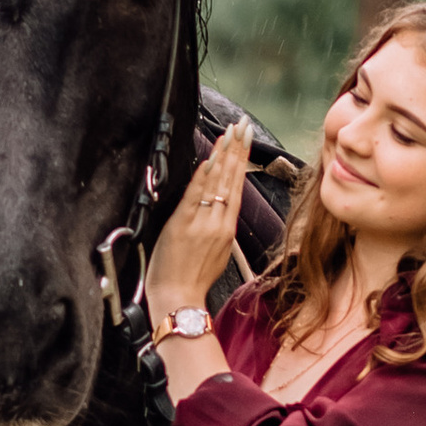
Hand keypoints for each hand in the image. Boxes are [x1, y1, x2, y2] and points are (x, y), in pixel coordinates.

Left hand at [145, 117, 251, 323]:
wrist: (180, 299)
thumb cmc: (194, 280)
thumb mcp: (218, 254)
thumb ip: (220, 230)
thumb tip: (220, 212)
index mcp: (227, 229)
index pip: (237, 187)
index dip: (241, 161)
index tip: (246, 140)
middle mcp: (218, 223)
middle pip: (230, 179)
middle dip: (236, 149)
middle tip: (243, 126)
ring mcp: (201, 222)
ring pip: (215, 183)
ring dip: (222, 155)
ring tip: (229, 133)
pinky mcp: (182, 224)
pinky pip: (194, 195)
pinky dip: (201, 176)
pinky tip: (208, 159)